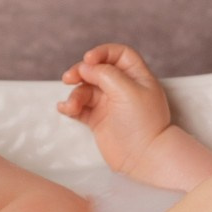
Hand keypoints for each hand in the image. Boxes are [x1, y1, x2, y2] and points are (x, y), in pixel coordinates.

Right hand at [58, 43, 172, 176]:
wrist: (144, 158)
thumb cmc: (143, 123)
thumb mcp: (127, 90)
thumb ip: (105, 74)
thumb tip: (85, 66)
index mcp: (136, 76)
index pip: (119, 54)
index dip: (102, 53)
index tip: (88, 59)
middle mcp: (123, 87)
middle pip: (97, 70)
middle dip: (81, 72)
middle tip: (69, 78)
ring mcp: (110, 104)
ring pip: (86, 89)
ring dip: (75, 94)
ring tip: (72, 106)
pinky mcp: (98, 120)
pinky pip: (80, 107)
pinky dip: (71, 106)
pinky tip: (66, 109)